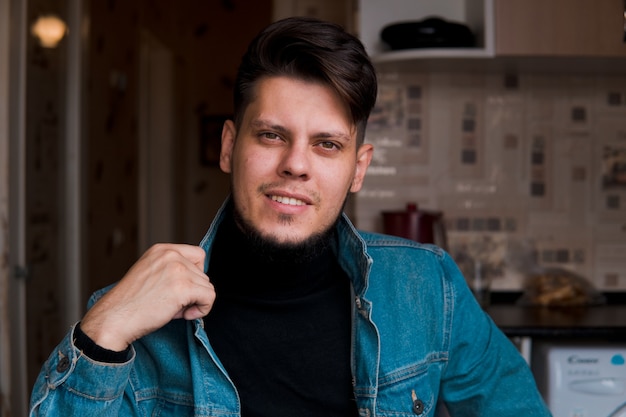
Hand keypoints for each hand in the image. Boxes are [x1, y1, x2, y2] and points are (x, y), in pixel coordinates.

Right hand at [80, 243, 215, 350]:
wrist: (114, 318)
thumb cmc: (130, 303)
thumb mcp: (151, 274)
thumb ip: (172, 271)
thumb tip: (199, 282)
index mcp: (161, 250)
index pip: (198, 255)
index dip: (195, 275)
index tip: (182, 289)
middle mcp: (170, 255)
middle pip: (203, 273)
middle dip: (192, 292)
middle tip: (172, 304)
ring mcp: (178, 269)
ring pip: (207, 286)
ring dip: (195, 302)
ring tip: (173, 309)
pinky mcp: (183, 287)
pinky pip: (209, 297)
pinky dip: (203, 309)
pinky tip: (185, 315)